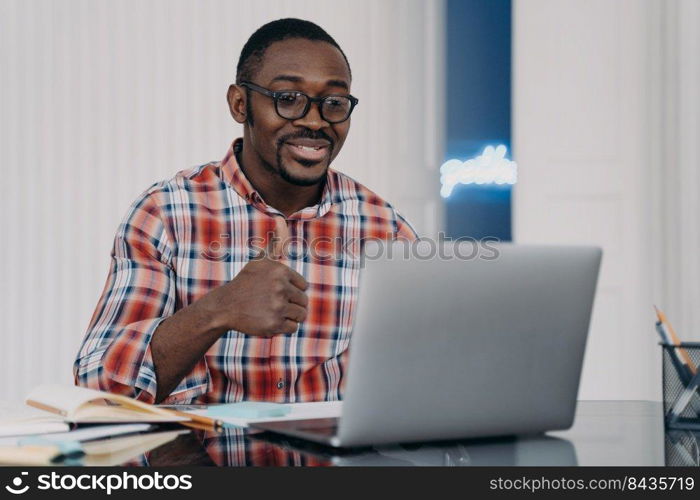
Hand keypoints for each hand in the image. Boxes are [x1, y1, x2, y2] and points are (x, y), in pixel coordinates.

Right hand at [197, 216, 308, 335]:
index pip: (303, 286)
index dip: (291, 290)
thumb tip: (281, 219)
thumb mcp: (260, 261)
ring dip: (289, 316)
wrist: (225, 306)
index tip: (276, 291)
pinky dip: (284, 327)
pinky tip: (270, 321)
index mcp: (280, 271)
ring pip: (300, 315)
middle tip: (273, 304)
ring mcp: (277, 307)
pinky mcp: (274, 324)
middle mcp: (280, 288)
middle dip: (291, 304)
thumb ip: (275, 243)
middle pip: (303, 301)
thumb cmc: (246, 283)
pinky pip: (293, 328)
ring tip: (273, 312)